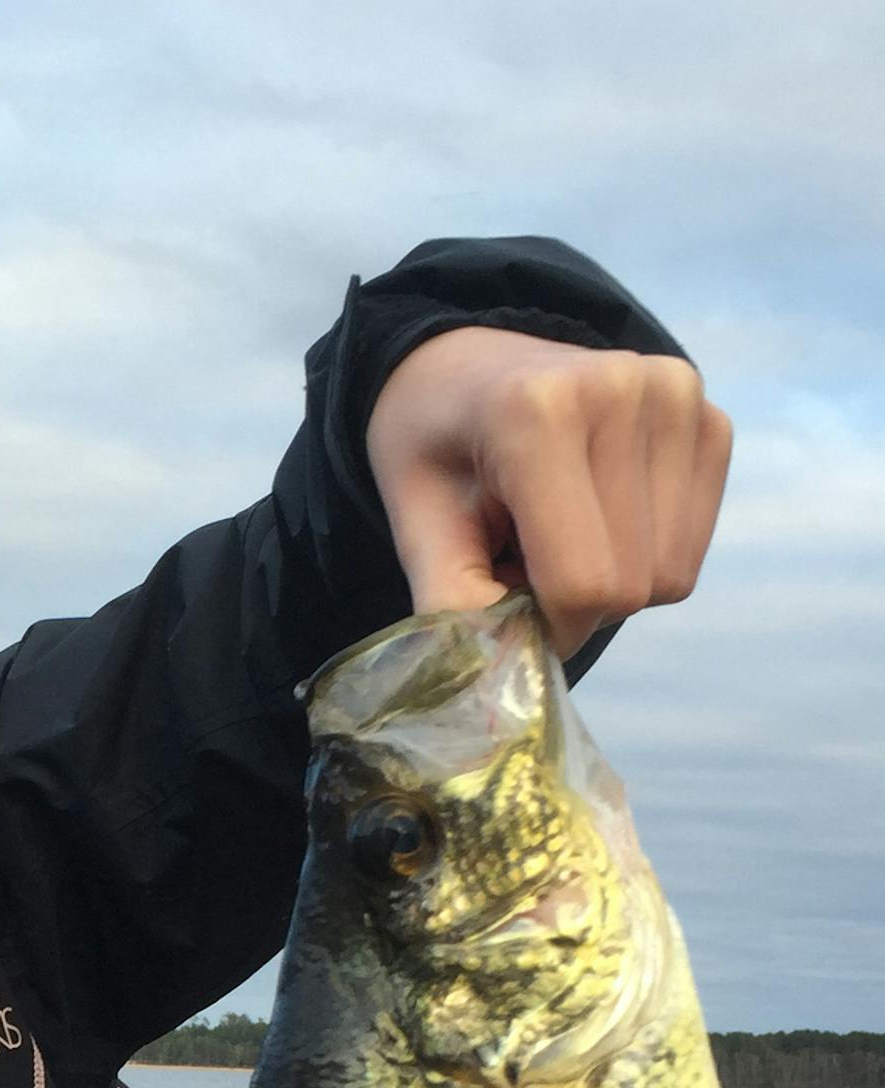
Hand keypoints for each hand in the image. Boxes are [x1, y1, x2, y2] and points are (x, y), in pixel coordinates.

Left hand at [366, 325, 731, 657]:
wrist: (468, 366)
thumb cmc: (436, 449)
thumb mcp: (413, 524)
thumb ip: (450, 608)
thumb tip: (499, 683)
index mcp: (537, 414)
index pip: (584, 582)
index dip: (546, 627)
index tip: (506, 610)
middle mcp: (624, 391)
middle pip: (633, 585)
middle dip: (573, 606)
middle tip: (520, 564)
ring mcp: (679, 398)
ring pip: (670, 575)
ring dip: (609, 583)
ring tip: (554, 532)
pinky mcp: (711, 419)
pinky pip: (691, 547)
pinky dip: (642, 556)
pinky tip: (596, 514)